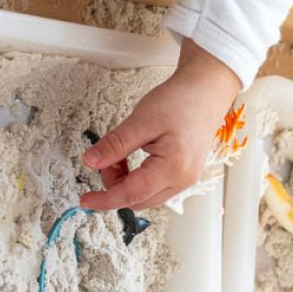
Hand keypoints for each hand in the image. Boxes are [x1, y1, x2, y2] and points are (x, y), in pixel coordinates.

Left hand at [80, 39, 240, 210]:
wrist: (206, 90)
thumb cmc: (181, 101)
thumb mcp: (141, 120)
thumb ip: (115, 145)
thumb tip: (91, 161)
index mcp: (173, 168)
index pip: (132, 194)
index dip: (105, 199)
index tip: (86, 200)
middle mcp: (182, 180)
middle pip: (138, 200)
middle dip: (115, 185)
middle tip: (107, 158)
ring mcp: (185, 180)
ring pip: (145, 197)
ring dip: (127, 183)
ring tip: (122, 155)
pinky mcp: (184, 175)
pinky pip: (154, 188)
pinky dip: (138, 179)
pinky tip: (133, 159)